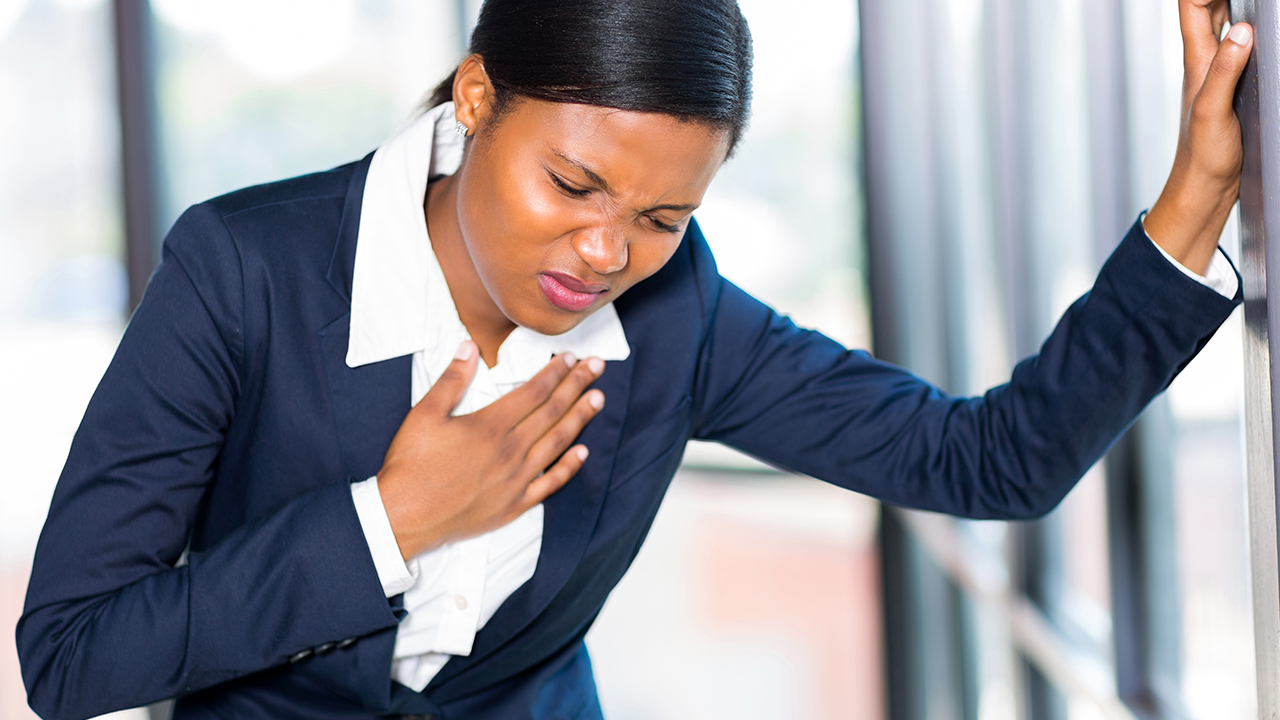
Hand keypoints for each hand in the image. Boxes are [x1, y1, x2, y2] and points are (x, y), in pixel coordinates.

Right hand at [377, 341, 605, 559]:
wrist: (404, 518)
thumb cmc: (411, 467)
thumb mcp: (424, 414)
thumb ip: (451, 380)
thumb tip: (468, 347)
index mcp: (490, 425)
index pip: (534, 391)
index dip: (555, 372)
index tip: (571, 357)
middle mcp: (510, 450)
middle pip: (552, 411)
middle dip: (577, 385)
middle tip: (597, 366)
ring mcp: (516, 479)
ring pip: (557, 442)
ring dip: (580, 418)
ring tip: (598, 399)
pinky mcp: (514, 504)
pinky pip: (550, 482)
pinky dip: (569, 466)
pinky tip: (582, 452)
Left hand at [1144, 0, 1251, 274]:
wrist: (1204, 187)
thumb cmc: (1202, 156)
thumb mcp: (1212, 111)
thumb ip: (1224, 71)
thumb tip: (1241, 31)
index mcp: (1198, 61)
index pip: (1192, 4)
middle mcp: (1204, 61)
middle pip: (1207, 6)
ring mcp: (1216, 72)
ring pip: (1222, 22)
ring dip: (1232, 1)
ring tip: (1251, 0)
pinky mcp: (1230, 86)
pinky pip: (1235, 45)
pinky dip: (1245, 28)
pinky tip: (1255, 28)